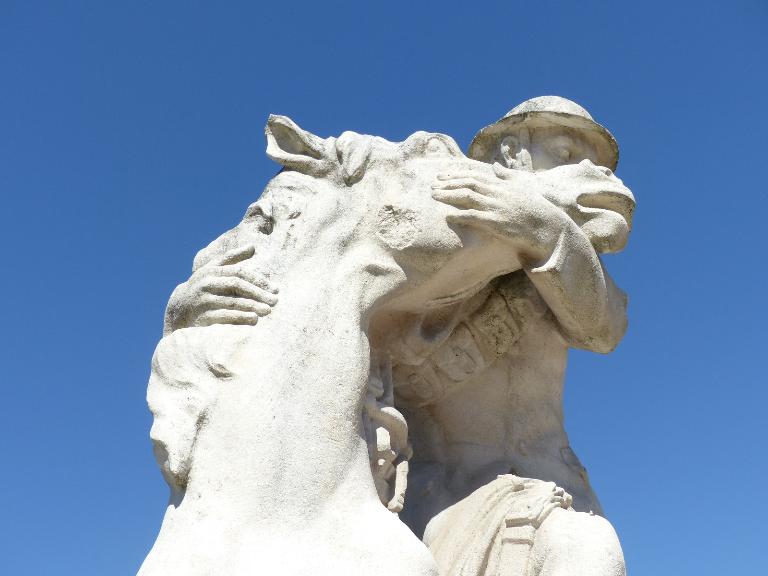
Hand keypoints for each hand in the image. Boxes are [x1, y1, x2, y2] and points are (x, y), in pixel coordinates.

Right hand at [164, 244, 278, 333]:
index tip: (276, 288)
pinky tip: (253, 320)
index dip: (259, 280)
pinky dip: (239, 318)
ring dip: (251, 306)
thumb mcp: (214, 269)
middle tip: (275, 301)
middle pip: (237, 285)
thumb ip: (232, 258)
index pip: (240, 272)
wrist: (179, 307)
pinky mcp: (202, 316)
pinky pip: (223, 316)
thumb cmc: (203, 286)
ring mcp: (204, 300)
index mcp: (213, 270)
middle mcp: (207, 283)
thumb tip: (252, 247)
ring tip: (267, 311)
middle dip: (258, 293)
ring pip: (231, 301)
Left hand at [430, 165, 568, 261]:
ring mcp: (497, 207)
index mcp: (503, 185)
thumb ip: (508, 176)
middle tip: (433, 184)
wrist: (549, 229)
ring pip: (467, 197)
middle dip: (448, 182)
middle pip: (468, 183)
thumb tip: (496, 165)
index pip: (476, 175)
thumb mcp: (524, 188)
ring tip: (434, 195)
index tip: (443, 174)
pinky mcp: (497, 223)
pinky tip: (447, 216)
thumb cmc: (537, 210)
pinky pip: (474, 217)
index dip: (457, 174)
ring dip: (448, 195)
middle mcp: (499, 193)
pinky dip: (459, 215)